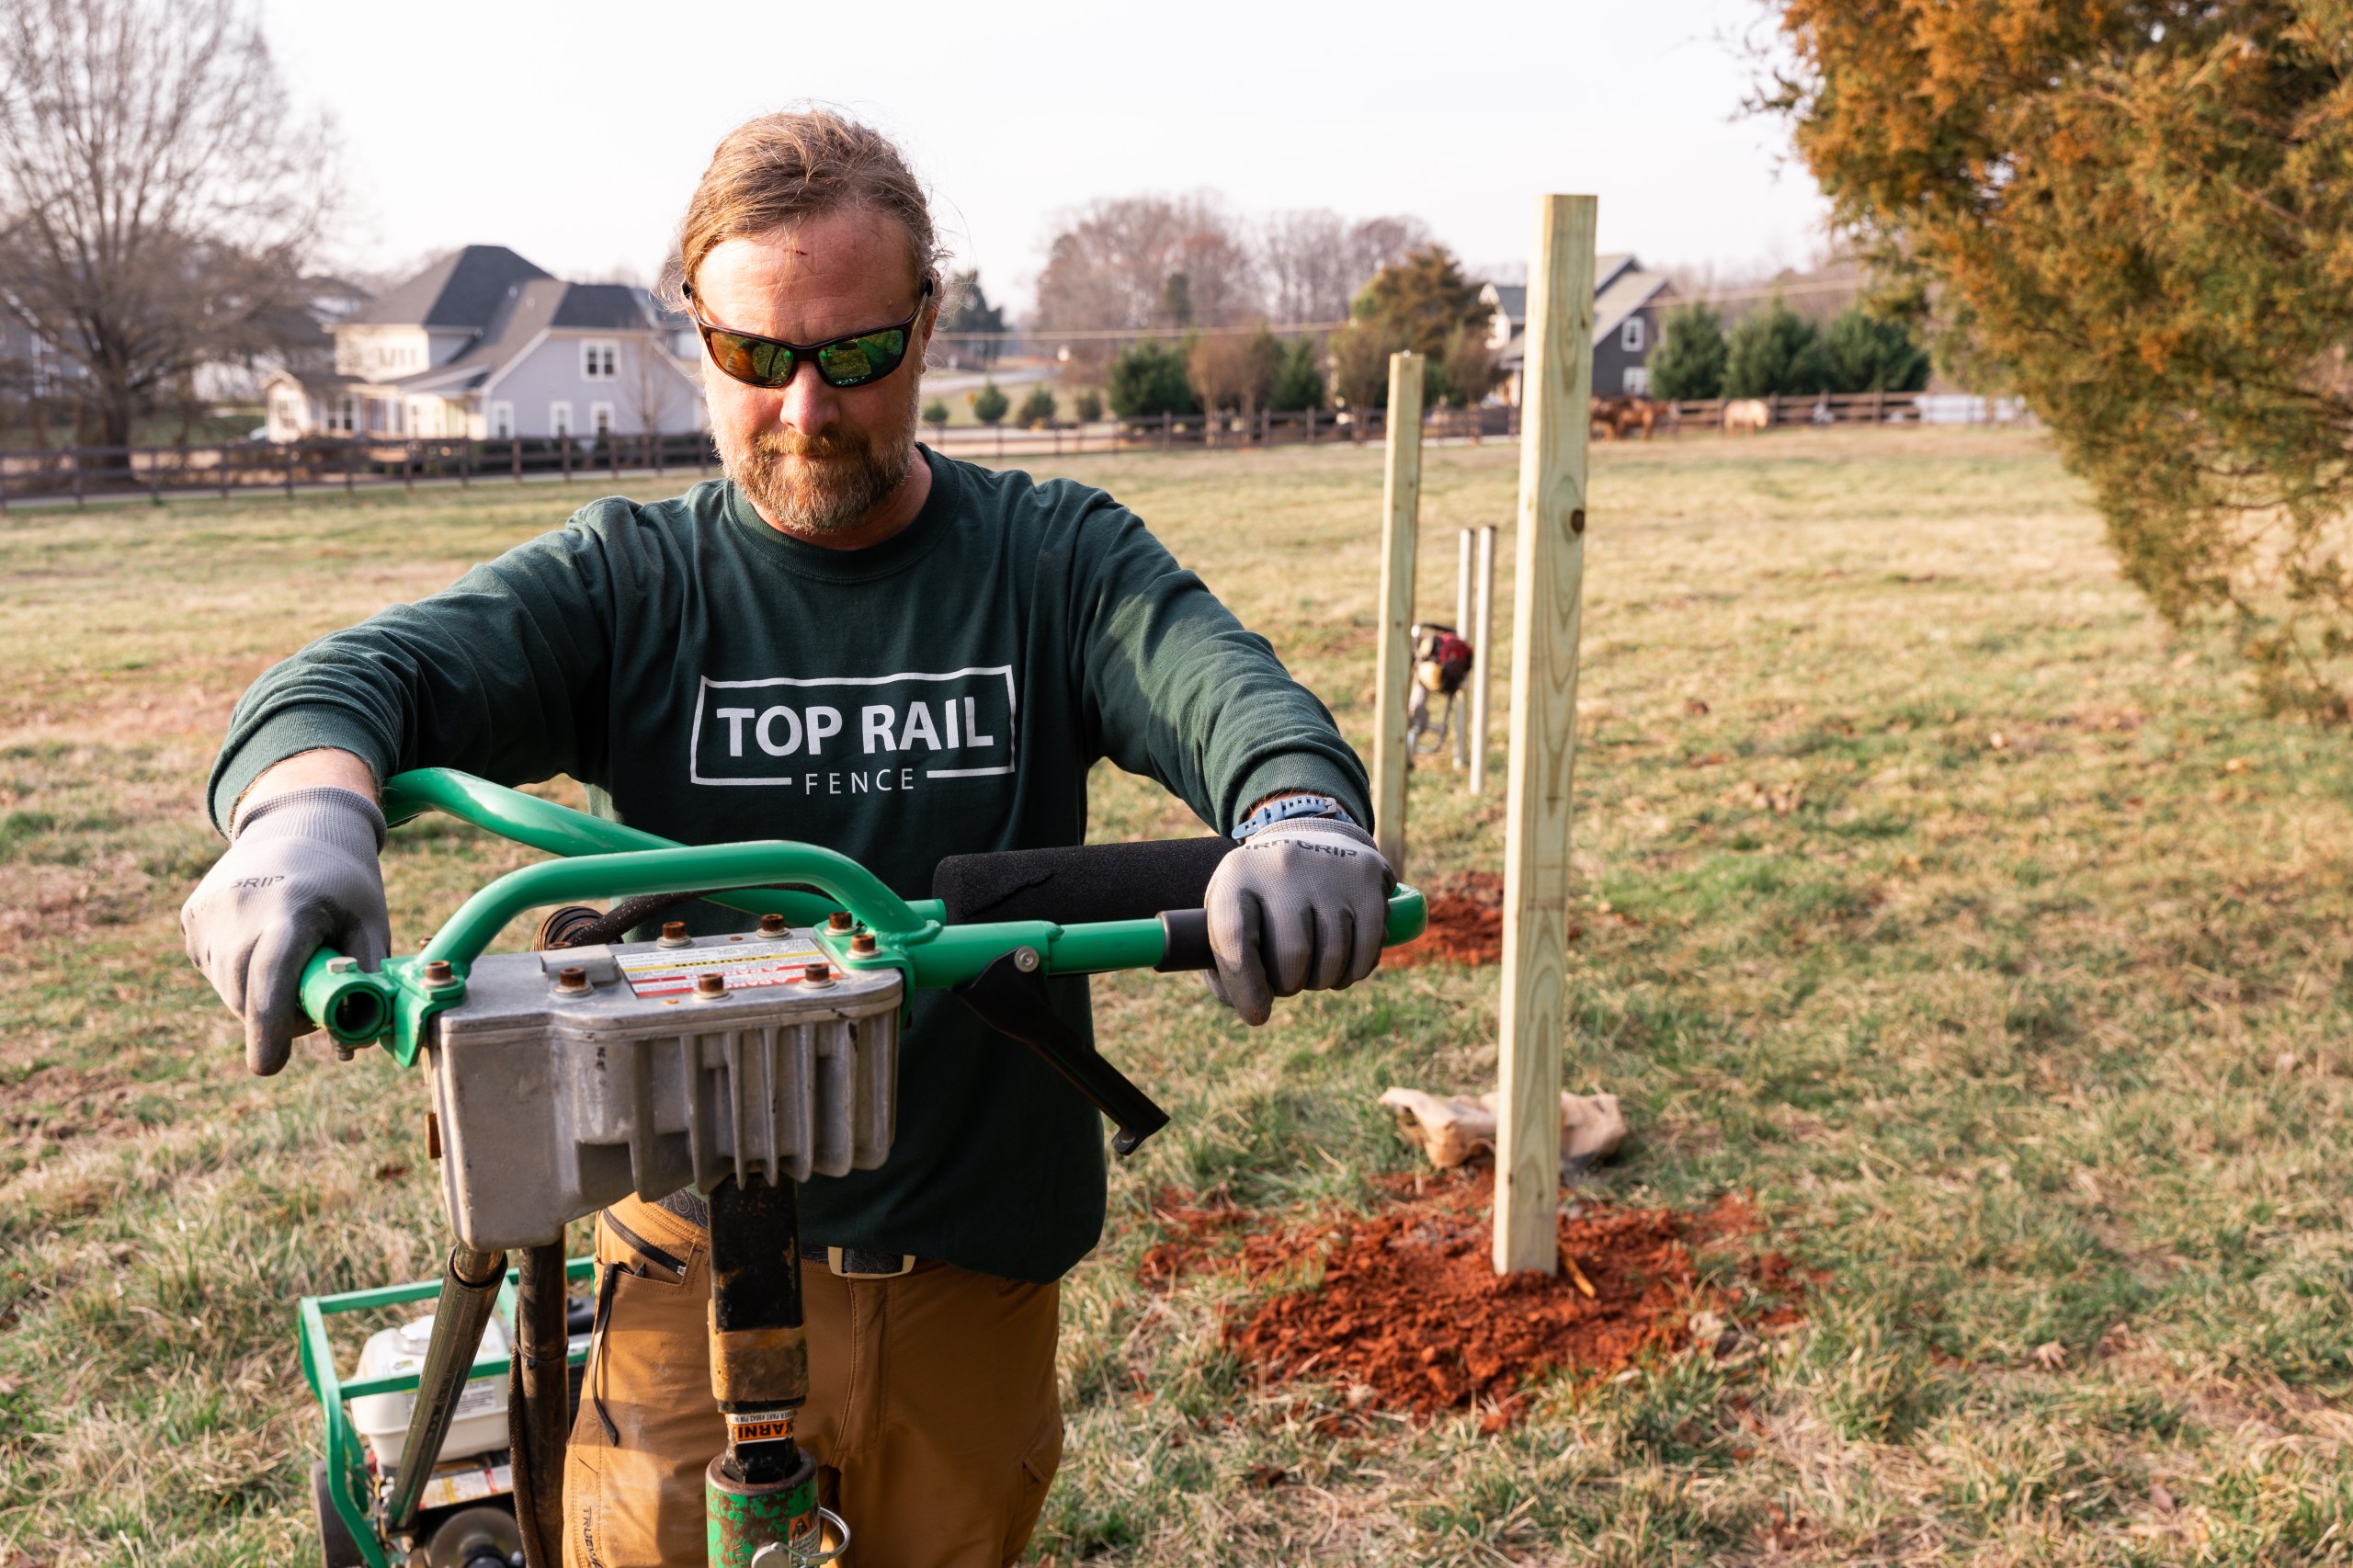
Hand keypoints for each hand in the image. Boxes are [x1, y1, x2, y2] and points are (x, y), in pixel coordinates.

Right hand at [180, 787, 388, 1075]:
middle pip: (247, 995)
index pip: (271, 976)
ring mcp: (207, 913)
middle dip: (277, 1019)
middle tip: (311, 1002)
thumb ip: (363, 982)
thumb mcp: (369, 923)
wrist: (298, 822)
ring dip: (259, 997)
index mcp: (291, 907)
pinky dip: (240, 974)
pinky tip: (263, 941)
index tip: (268, 1067)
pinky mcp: (190, 918)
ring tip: (292, 959)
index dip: (269, 1026)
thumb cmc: (344, 882)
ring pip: (228, 989)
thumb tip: (350, 1048)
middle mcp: (239, 908)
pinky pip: (215, 970)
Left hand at [1204, 817, 1393, 1024]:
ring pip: (1333, 957)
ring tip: (1313, 970)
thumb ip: (1226, 963)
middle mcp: (1283, 864)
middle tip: (1288, 981)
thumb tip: (1253, 1010)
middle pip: (1292, 955)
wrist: (1308, 833)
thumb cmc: (1262, 893)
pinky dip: (1354, 971)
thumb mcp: (1230, 912)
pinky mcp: (1367, 876)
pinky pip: (1368, 949)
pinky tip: (1342, 967)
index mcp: (1237, 875)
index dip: (1245, 986)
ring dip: (1323, 981)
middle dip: (1290, 984)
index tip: (1257, 1014)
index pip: (1235, 939)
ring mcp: (1329, 867)